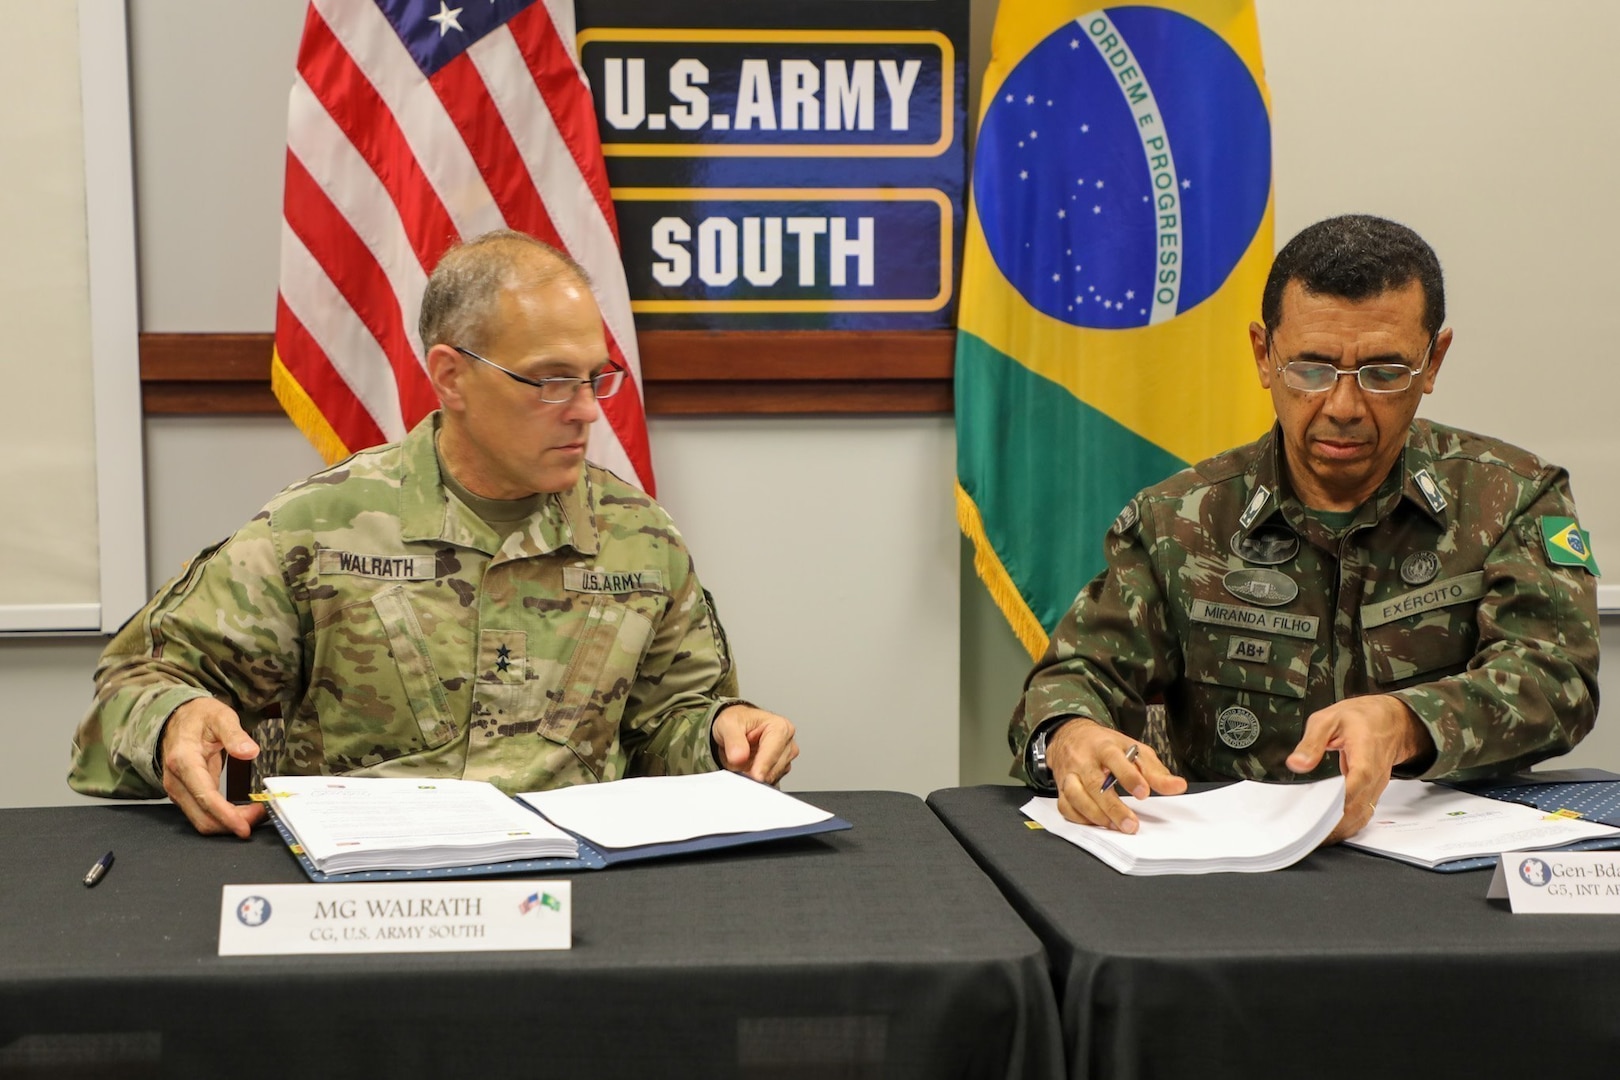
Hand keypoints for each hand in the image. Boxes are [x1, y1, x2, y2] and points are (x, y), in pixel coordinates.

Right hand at [159, 698, 265, 838]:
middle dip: (232, 823)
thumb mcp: (220, 716)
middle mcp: (176, 780)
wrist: (177, 717)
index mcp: (183, 760)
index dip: (225, 815)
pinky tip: (241, 811)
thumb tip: (250, 752)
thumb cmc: (199, 716)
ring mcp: (178, 790)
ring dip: (228, 823)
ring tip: (255, 813)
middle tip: (261, 815)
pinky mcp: (184, 794)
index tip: (244, 827)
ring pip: (202, 819)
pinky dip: (222, 817)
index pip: (205, 796)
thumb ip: (235, 734)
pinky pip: (202, 813)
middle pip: (202, 816)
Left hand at [711, 705, 797, 783]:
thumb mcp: (728, 724)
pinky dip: (756, 779)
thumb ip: (733, 740)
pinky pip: (769, 781)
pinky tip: (747, 768)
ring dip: (754, 776)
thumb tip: (739, 757)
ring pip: (771, 777)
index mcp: (780, 726)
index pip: (773, 751)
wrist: (736, 728)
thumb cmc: (737, 722)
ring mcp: (785, 757)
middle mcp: (787, 742)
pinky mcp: (780, 770)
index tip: (755, 777)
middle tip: (736, 769)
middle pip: (774, 768)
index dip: (763, 765)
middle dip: (754, 772)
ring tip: (740, 764)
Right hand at [1048, 717, 1185, 833]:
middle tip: (1131, 825)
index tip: (1143, 793)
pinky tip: (1096, 823)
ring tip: (1115, 826)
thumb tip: (1177, 786)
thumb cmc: (1106, 745)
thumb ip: (1155, 771)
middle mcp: (1084, 760)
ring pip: (1076, 797)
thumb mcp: (1134, 751)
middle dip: (1113, 807)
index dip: (1129, 777)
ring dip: (1096, 815)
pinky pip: (1065, 807)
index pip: (1115, 760)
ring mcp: (1069, 774)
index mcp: (1104, 746)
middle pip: (1094, 784)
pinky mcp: (1061, 787)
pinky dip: (1080, 818)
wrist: (1070, 736)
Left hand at [1287, 694, 1431, 844]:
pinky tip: (1330, 831)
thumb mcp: (1329, 719)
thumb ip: (1312, 742)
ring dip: (1340, 829)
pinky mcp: (1373, 792)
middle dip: (1333, 824)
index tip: (1315, 816)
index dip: (1336, 802)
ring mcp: (1376, 787)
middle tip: (1306, 834)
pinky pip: (1363, 813)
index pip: (1355, 785)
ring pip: (1361, 816)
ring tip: (1315, 838)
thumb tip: (1297, 763)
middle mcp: (1375, 777)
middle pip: (1357, 808)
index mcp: (1366, 756)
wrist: (1391, 720)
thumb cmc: (1360, 718)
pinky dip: (1347, 825)